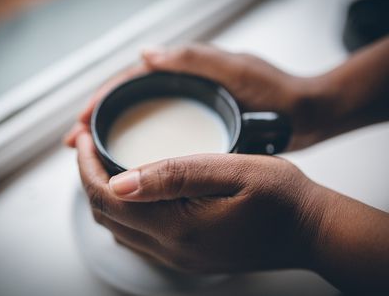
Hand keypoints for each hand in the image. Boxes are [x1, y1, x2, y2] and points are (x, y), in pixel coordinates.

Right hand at [65, 44, 335, 149]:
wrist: (304, 115)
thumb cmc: (276, 91)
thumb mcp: (237, 72)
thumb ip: (195, 61)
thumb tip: (146, 55)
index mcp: (187, 69)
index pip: (134, 80)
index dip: (104, 98)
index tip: (81, 120)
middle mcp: (184, 85)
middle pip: (132, 100)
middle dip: (101, 118)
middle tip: (76, 142)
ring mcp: (189, 106)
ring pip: (143, 119)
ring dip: (116, 135)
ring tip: (92, 156)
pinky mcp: (199, 126)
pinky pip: (161, 135)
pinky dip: (141, 147)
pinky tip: (131, 163)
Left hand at [75, 131, 326, 272]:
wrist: (312, 231)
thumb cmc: (282, 198)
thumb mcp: (233, 171)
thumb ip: (175, 175)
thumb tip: (120, 180)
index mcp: (179, 227)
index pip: (108, 198)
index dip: (86, 166)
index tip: (82, 137)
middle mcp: (173, 250)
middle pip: (107, 215)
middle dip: (89, 178)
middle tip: (89, 146)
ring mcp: (180, 258)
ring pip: (120, 228)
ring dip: (105, 195)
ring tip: (105, 164)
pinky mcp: (189, 256)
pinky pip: (140, 237)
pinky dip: (126, 211)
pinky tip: (135, 191)